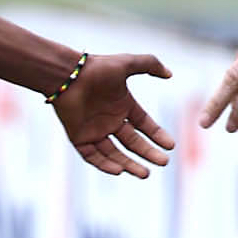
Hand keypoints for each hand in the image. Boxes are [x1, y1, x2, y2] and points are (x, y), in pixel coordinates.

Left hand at [52, 53, 174, 178]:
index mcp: (122, 105)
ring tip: (145, 174)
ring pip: (114, 153)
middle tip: (163, 163)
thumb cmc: (96, 68)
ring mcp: (93, 129)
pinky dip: (104, 164)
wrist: (67, 74)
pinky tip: (119, 171)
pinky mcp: (78, 136)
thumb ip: (149, 64)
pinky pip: (92, 155)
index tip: (170, 146)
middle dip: (148, 153)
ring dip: (129, 164)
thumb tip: (169, 73)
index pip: (143, 125)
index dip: (157, 135)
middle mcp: (109, 119)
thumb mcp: (127, 63)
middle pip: (132, 142)